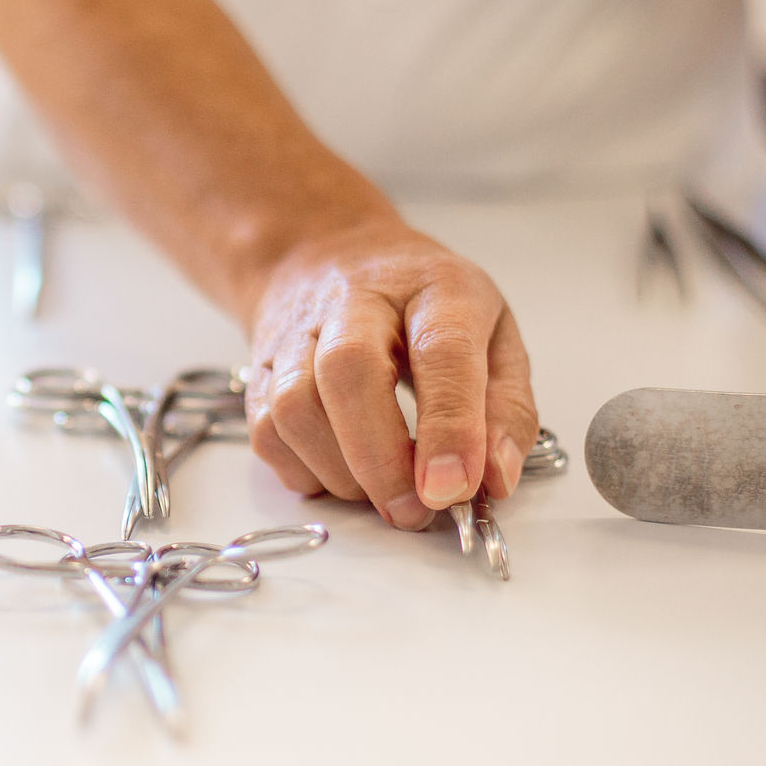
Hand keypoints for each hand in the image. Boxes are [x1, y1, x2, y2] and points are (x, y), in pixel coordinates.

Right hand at [240, 218, 538, 530]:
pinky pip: (266, 433)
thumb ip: (506, 409)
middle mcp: (356, 301)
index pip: (442, 351)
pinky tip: (341, 473)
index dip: (450, 427)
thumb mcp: (493, 335)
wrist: (324, 254)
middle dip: (381, 459)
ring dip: (341, 472)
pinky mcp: (259, 368)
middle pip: (348, 372)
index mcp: (434, 288)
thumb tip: (494, 481)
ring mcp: (297, 332)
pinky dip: (304, 471)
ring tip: (382, 493)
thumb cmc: (422, 304)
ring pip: (295, 408)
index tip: (454, 489)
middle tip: (413, 511)